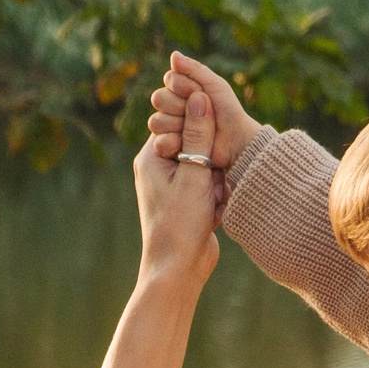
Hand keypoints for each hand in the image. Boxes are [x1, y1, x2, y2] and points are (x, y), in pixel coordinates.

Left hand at [132, 87, 222, 289]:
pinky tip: (215, 213)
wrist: (178, 270)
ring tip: (212, 204)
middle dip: (211, 162)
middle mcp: (159, 168)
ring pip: (206, 164)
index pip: (177, 121)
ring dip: (216, 182)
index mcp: (151, 157)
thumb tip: (200, 97)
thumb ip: (199, 136)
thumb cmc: (180, 226)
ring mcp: (174, 185)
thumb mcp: (193, 176)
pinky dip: (217, 196)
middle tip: (212, 183)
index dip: (200, 128)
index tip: (213, 145)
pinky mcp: (188, 200)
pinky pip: (209, 185)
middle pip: (196, 142)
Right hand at [149, 51, 261, 174]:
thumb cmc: (228, 110)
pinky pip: (159, 140)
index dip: (181, 85)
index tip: (199, 91)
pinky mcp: (172, 146)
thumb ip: (194, 69)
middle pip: (159, 98)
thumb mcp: (215, 85)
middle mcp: (174, 107)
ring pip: (157, 120)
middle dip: (178, 104)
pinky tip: (186, 141)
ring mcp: (172, 127)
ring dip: (176, 122)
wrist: (236, 140)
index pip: (169, 79)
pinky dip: (173, 139)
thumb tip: (173, 54)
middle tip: (199, 111)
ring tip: (195, 128)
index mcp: (183, 89)